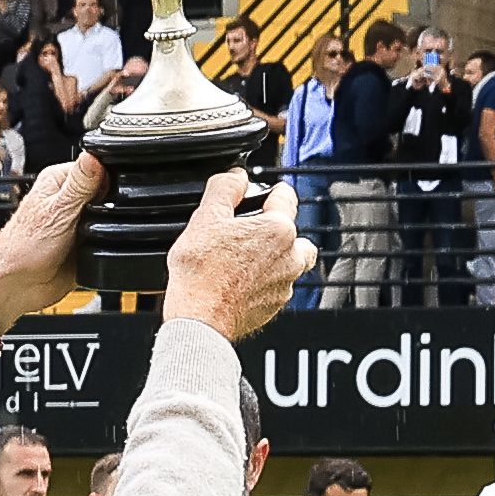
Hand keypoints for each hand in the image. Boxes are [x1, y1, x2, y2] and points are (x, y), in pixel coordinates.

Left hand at [0, 154, 105, 321]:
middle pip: (107, 192)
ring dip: (109, 227)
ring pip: (109, 217)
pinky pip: (106, 239)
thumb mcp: (57, 210)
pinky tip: (100, 248)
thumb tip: (94, 155)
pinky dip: (108, 244)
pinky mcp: (84, 243)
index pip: (96, 166)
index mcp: (59, 181)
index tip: (111, 192)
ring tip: (94, 236)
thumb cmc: (21, 247)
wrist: (16, 286)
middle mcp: (69, 198)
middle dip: (111, 205)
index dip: (109, 178)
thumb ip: (80, 184)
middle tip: (99, 219)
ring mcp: (78, 221)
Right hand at [160, 166, 313, 344]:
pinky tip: (241, 281)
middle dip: (278, 229)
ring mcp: (285, 285)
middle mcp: (290, 257)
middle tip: (253, 231)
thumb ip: (225, 188)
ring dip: (275, 257)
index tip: (265, 192)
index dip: (272, 190)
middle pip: (295, 233)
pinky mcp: (274, 307)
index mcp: (278, 230)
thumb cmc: (201, 273)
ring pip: (291, 262)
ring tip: (247, 258)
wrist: (199, 320)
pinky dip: (265, 282)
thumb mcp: (206, 217)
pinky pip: (278, 287)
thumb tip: (235, 176)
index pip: (286, 196)